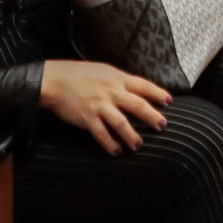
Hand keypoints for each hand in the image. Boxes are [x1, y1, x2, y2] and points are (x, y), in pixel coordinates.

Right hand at [39, 59, 170, 154]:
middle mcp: (111, 91)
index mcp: (117, 78)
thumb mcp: (103, 71)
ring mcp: (100, 105)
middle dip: (152, 116)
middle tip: (162, 126)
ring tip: (138, 145)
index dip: (157, 93)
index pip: (143, 85)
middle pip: (138, 105)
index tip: (169, 101)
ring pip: (122, 123)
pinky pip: (102, 134)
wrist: (54, 80)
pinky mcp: (87, 118)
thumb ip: (119, 80)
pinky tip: (116, 151)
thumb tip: (134, 88)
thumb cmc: (78, 74)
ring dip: (132, 136)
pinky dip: (110, 144)